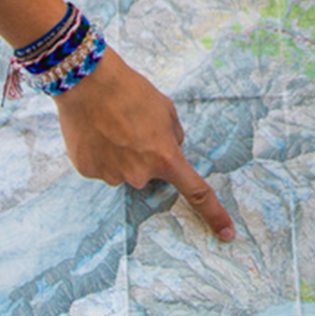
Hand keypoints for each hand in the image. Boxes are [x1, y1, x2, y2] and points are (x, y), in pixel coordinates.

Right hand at [53, 51, 235, 241]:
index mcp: (165, 158)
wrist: (88, 82)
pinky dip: (100, 152)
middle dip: (145, 155)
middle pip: (148, 173)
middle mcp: (139, 175)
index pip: (196, 193)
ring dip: (120, 153)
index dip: (214, 215)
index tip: (227, 233)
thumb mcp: (166, 110)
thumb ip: (173, 137)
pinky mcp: (88, 171)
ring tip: (110, 124)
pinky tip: (95, 130)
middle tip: (134, 127)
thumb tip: (169, 149)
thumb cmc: (131, 91)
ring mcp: (112, 175)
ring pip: (123, 170)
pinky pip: (101, 166)